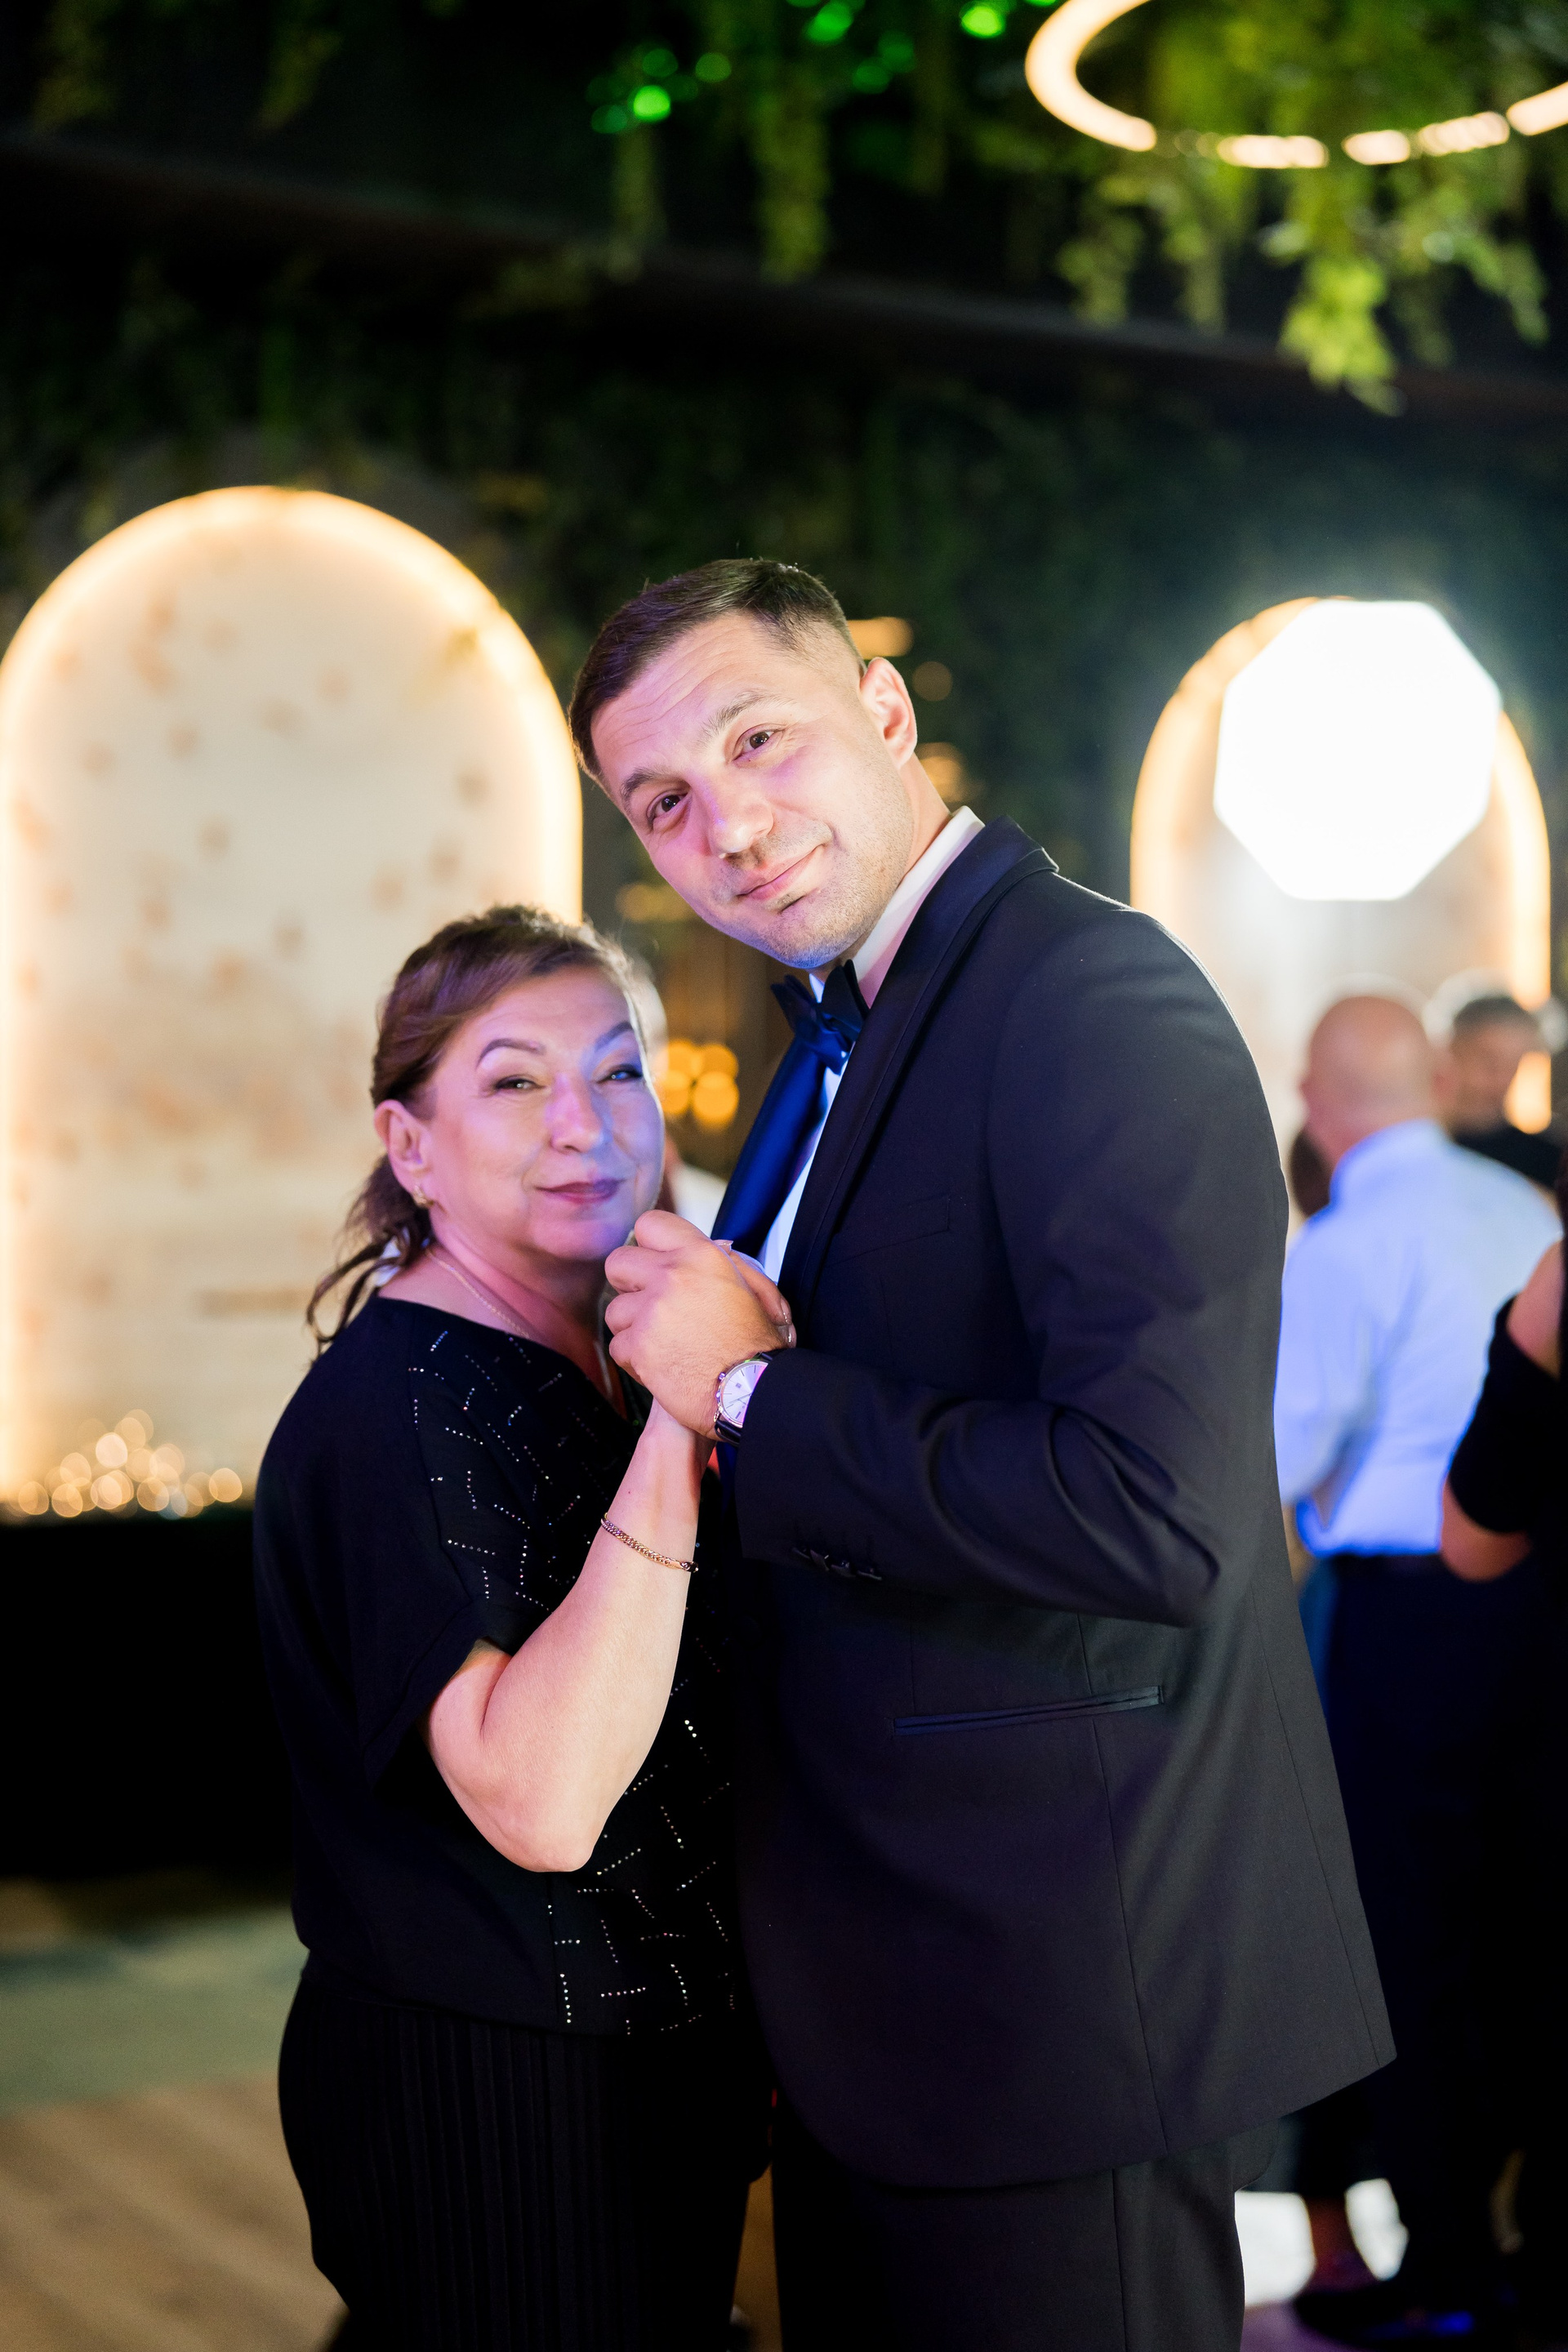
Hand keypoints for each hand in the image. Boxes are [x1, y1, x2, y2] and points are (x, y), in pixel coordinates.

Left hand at [605, 1212, 791, 1433]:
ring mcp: (653, 1310)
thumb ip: (724, 1262)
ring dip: (633, 1327)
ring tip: (663, 1343)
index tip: (655, 1265)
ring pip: (614, 1309)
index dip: (649, 1246)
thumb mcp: (753, 1289)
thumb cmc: (757, 1346)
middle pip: (618, 1262)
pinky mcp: (638, 1346)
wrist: (752, 1392)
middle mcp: (673, 1276)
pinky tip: (662, 1366)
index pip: (650, 1224)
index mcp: (702, 1256)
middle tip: (651, 1304)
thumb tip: (707, 1244)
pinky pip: (618, 1346)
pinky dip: (635, 1359)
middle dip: (630, 1284)